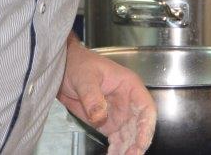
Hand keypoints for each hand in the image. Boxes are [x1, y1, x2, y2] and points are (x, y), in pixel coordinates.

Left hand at [58, 36, 155, 154]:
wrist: (63, 69)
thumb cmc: (78, 64)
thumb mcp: (85, 77)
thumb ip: (92, 97)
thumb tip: (99, 116)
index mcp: (129, 86)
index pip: (146, 108)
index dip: (146, 127)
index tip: (141, 142)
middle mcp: (128, 102)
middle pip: (139, 126)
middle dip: (137, 143)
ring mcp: (118, 114)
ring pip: (129, 136)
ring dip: (127, 149)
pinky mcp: (107, 123)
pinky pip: (116, 140)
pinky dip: (117, 150)